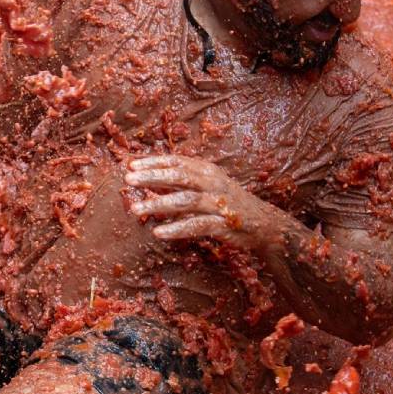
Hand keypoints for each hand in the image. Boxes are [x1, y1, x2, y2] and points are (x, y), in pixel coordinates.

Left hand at [125, 155, 281, 250]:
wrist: (264, 223)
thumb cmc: (227, 201)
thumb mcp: (205, 184)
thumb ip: (179, 179)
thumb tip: (147, 176)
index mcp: (206, 170)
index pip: (176, 161)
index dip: (153, 162)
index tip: (130, 165)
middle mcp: (212, 183)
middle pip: (179, 176)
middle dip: (152, 177)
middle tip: (128, 180)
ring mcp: (218, 203)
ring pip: (185, 201)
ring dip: (158, 204)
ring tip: (135, 210)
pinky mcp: (223, 224)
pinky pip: (196, 225)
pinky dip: (176, 228)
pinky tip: (158, 232)